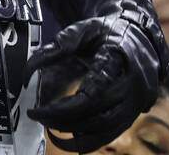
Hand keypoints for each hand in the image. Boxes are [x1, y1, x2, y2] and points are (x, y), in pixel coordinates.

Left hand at [20, 0, 168, 152]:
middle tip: (38, 117)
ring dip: (76, 136)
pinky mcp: (135, 112)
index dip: (63, 107)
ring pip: (106, 130)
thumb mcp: (82, 29)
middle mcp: (134, 84)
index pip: (92, 93)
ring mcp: (138, 101)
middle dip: (64, 122)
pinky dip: (90, 139)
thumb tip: (29, 71)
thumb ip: (56, 47)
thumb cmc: (107, 32)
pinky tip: (70, 133)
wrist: (139, 34)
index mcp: (119, 59)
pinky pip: (112, 133)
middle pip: (97, 116)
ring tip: (50, 128)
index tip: (37, 110)